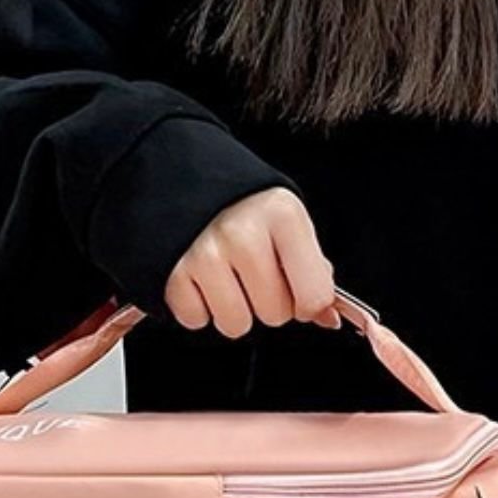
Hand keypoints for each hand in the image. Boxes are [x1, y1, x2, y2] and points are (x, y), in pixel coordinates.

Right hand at [164, 188, 340, 337]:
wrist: (177, 173)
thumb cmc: (239, 202)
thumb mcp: (285, 220)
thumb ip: (311, 268)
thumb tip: (326, 316)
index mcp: (282, 216)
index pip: (314, 295)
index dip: (308, 304)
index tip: (300, 295)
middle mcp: (243, 233)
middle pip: (274, 314)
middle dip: (267, 303)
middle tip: (253, 274)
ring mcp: (205, 253)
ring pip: (235, 324)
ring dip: (233, 310)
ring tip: (226, 276)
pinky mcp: (171, 272)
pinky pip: (196, 320)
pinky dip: (198, 307)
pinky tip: (200, 278)